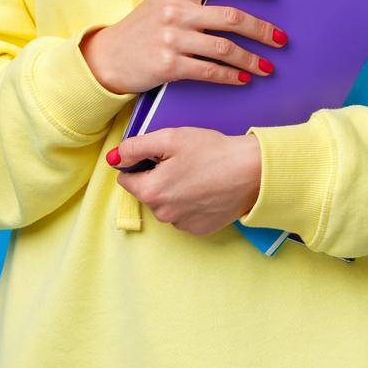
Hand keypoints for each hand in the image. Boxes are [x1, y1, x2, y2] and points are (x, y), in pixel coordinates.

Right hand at [79, 0, 288, 95]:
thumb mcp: (163, 2)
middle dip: (262, 29)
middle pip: (232, 17)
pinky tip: (244, 78)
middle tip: (281, 39)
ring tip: (268, 66)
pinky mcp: (169, 65)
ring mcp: (171, 38)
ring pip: (225, 48)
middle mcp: (175, 10)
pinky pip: (209, 71)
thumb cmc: (142, 29)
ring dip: (252, 59)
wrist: (108, 58)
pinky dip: (231, 75)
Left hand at [109, 128, 262, 235]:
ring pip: (166, 205)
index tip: (160, 155)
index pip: (127, 179)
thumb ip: (136, 147)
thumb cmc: (213, 151)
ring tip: (197, 174)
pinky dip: (189, 203)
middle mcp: (163, 214)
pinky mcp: (199, 229)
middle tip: (182, 161)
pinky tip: (205, 189)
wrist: (252, 171)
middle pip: (147, 193)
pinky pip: (183, 215)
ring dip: (174, 191)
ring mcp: (181, 224)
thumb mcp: (170, 138)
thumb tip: (115, 158)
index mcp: (151, 191)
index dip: (140, 163)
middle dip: (158, 177)